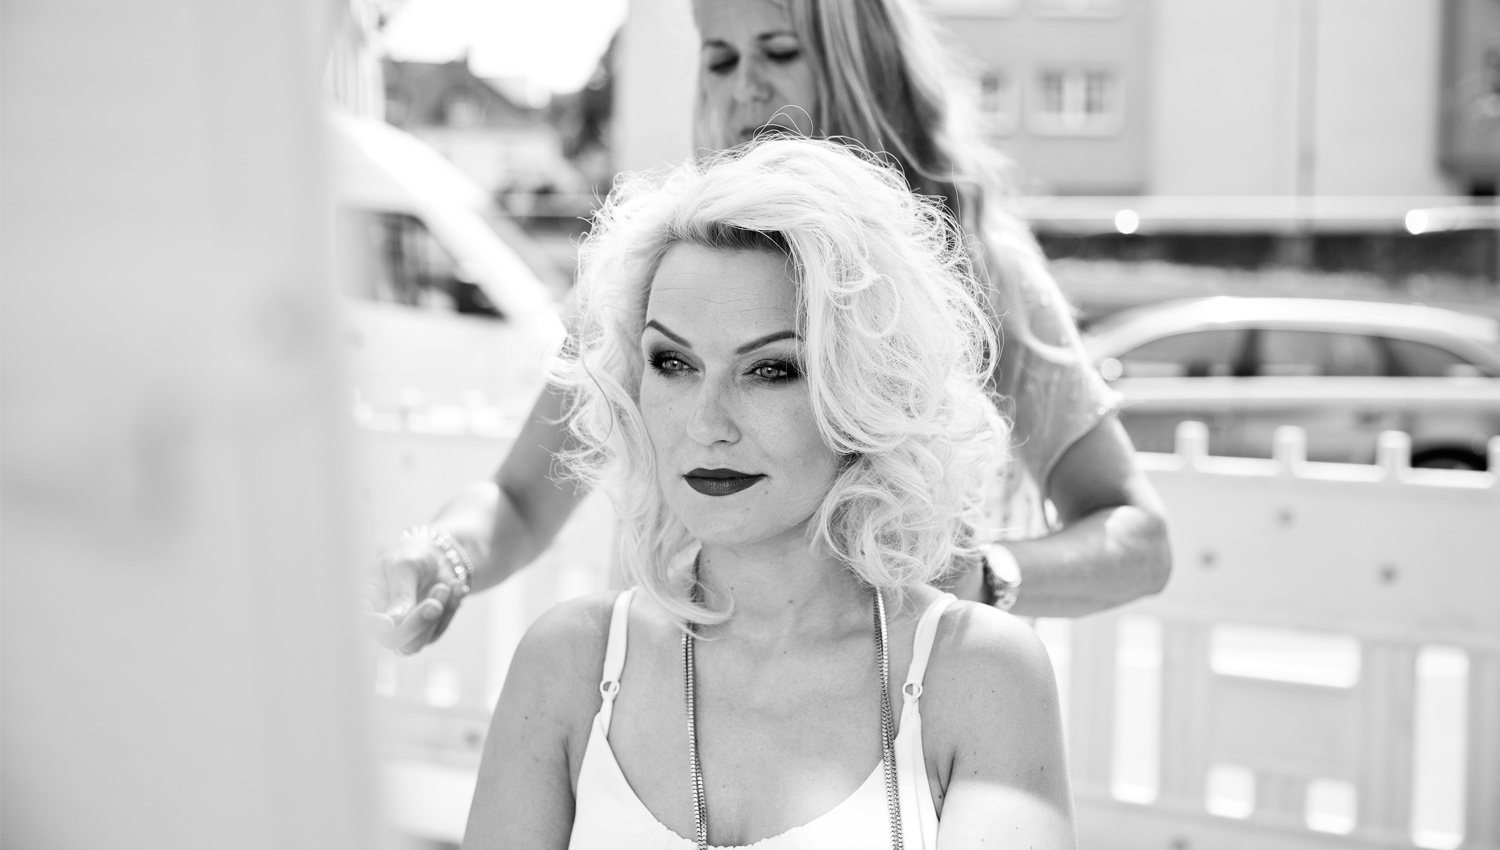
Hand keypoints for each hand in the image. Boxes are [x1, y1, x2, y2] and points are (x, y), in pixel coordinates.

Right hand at [363, 536, 464, 654]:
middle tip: (435, 604)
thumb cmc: (413, 555)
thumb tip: (394, 620)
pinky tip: (456, 587)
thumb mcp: (405, 566)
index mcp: (366, 598)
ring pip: (414, 644)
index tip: (387, 622)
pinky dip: (449, 610)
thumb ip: (401, 592)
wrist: (438, 557)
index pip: (363, 617)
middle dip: (415, 624)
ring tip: (445, 587)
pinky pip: (438, 631)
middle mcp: (381, 618)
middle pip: (391, 639)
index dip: (372, 624)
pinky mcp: (424, 632)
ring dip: (434, 619)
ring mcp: (402, 629)